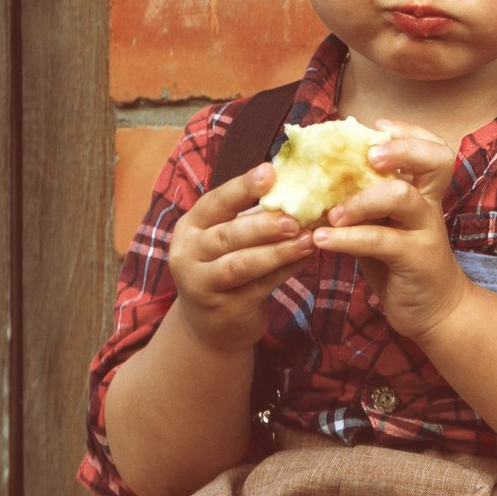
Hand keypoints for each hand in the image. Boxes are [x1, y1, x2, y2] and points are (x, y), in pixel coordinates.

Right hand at [166, 162, 317, 352]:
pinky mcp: (225, 309)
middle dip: (263, 225)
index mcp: (190, 228)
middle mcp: (189, 255)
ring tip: (307, 240)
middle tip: (295, 218)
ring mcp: (203, 285)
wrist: (210, 324)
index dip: (241, 187)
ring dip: (277, 252)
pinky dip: (285, 271)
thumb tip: (296, 184)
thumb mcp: (227, 238)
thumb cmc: (225, 266)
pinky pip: (259, 286)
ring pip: (242, 265)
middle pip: (227, 235)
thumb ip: (252, 214)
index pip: (215, 202)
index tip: (270, 171)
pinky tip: (306, 258)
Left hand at [310, 122, 467, 341]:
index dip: (409, 132)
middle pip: (436, 161)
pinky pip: (382, 241)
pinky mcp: (416, 260)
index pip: (432, 148)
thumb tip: (316, 176)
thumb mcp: (383, 225)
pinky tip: (321, 241)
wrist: (433, 311)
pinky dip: (348, 239)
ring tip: (331, 212)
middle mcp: (429, 206)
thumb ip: (363, 200)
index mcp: (423, 192)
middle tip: (367, 156)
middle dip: (401, 149)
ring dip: (362, 199)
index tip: (376, 127)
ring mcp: (426, 232)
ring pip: (403, 198)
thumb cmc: (399, 263)